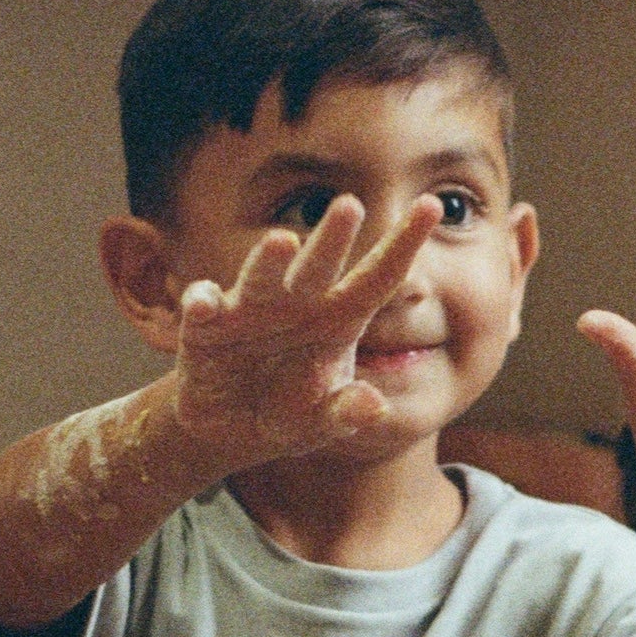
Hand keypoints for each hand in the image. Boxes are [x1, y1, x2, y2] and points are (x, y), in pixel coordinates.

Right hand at [168, 192, 442, 464]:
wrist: (231, 430)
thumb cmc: (288, 414)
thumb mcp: (321, 423)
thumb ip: (345, 414)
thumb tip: (374, 407)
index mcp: (338, 320)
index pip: (378, 277)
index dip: (404, 243)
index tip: (433, 207)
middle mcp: (296, 305)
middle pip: (320, 266)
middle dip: (334, 238)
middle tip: (351, 206)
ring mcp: (250, 311)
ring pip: (263, 278)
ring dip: (270, 260)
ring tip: (282, 242)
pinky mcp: (206, 328)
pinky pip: (205, 309)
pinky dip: (202, 303)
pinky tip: (202, 304)